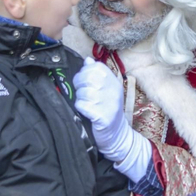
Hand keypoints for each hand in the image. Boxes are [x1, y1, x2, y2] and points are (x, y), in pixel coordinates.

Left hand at [74, 59, 151, 181]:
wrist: (116, 135)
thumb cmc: (107, 111)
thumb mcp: (105, 90)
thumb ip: (96, 75)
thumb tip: (87, 60)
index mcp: (114, 82)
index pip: (95, 67)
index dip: (85, 73)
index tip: (85, 82)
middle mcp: (113, 90)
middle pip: (87, 78)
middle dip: (79, 85)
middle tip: (83, 95)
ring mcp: (109, 103)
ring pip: (83, 92)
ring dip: (80, 99)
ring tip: (87, 105)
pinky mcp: (102, 116)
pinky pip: (82, 105)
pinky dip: (80, 109)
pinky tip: (86, 113)